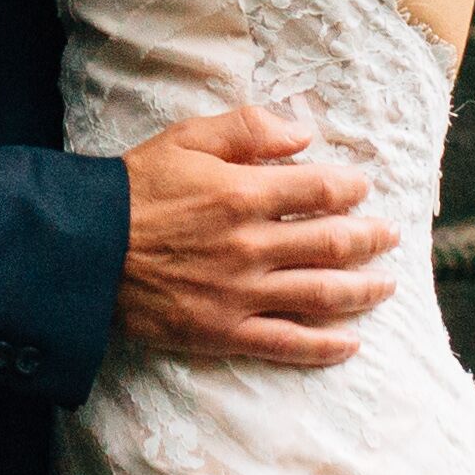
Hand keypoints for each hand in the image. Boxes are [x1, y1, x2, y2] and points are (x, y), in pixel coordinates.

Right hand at [115, 103, 390, 367]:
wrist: (85, 251)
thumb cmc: (134, 189)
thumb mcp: (186, 139)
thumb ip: (247, 128)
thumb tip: (302, 134)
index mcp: (243, 193)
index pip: (319, 191)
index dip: (350, 189)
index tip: (363, 189)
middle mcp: (252, 246)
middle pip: (332, 244)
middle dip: (370, 239)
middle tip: (390, 236)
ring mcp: (241, 294)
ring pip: (321, 295)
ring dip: (362, 290)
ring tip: (386, 285)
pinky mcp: (225, 332)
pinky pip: (287, 343)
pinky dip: (325, 346)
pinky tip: (351, 343)